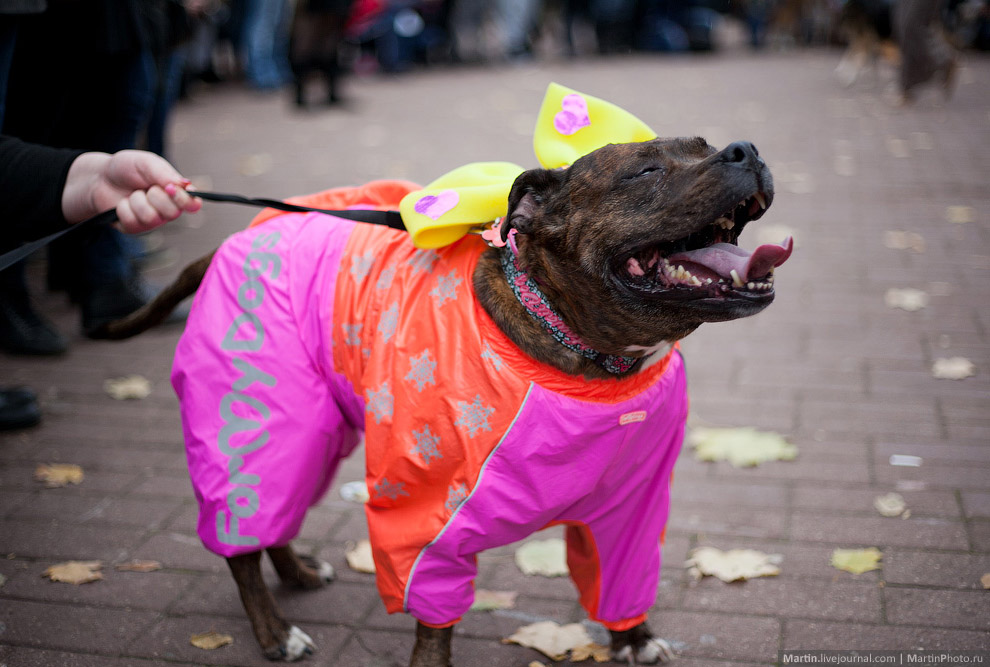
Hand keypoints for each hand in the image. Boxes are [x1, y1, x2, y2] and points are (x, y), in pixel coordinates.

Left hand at [62, 149, 201, 231]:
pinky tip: (123, 204)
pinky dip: (124, 209)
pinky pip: (134, 222)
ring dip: (137, 201)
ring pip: (151, 217)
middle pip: (173, 213)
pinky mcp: (135, 228)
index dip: (185, 200)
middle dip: (155, 196)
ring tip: (132, 194)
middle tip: (146, 187)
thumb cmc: (126, 168)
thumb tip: (187, 185)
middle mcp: (167, 209)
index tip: (170, 188)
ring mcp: (152, 221)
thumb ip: (165, 173)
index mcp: (176, 193)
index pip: (193, 204)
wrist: (100, 178)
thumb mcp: (146, 163)